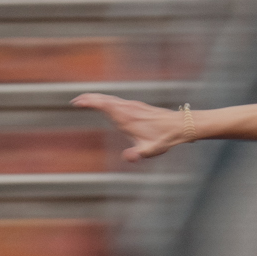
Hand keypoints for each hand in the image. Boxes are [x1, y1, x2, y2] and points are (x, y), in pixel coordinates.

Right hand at [72, 92, 199, 162]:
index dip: (89, 102)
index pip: (103, 105)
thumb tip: (128, 157)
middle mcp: (127, 108)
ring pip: (111, 98)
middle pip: (104, 98)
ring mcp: (132, 106)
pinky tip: (106, 104)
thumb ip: (137, 154)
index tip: (77, 102)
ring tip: (86, 100)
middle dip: (89, 98)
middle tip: (76, 100)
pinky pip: (118, 100)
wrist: (179, 125)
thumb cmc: (164, 138)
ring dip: (98, 98)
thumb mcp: (149, 150)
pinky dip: (107, 100)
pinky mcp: (137, 106)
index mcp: (126, 117)